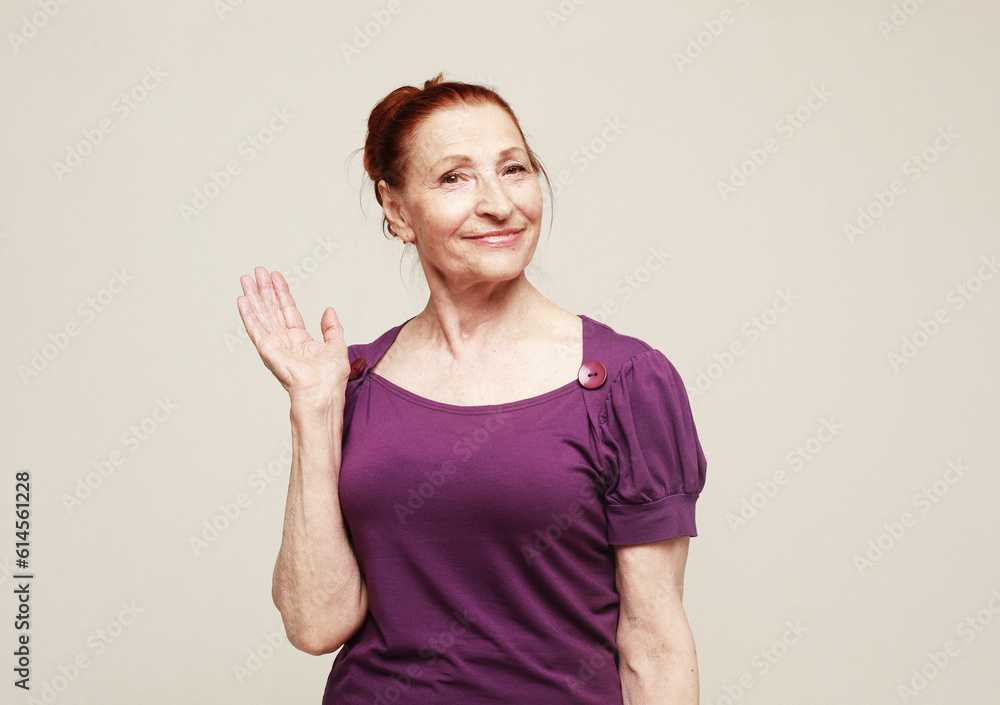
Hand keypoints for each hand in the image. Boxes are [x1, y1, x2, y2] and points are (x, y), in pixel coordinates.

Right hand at [237, 266, 350, 403]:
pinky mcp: (267, 351)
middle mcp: (285, 342)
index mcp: (300, 341)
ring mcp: (275, 346)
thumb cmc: (330, 379)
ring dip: (254, 296)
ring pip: (262, 315)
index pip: (288, 310)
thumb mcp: (337, 346)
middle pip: (272, 309)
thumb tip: (329, 311)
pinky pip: (255, 329)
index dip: (282, 293)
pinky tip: (242, 300)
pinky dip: (248, 314)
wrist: (323, 393)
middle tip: (258, 271)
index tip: (276, 277)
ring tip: (247, 279)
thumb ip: (332, 328)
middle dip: (265, 290)